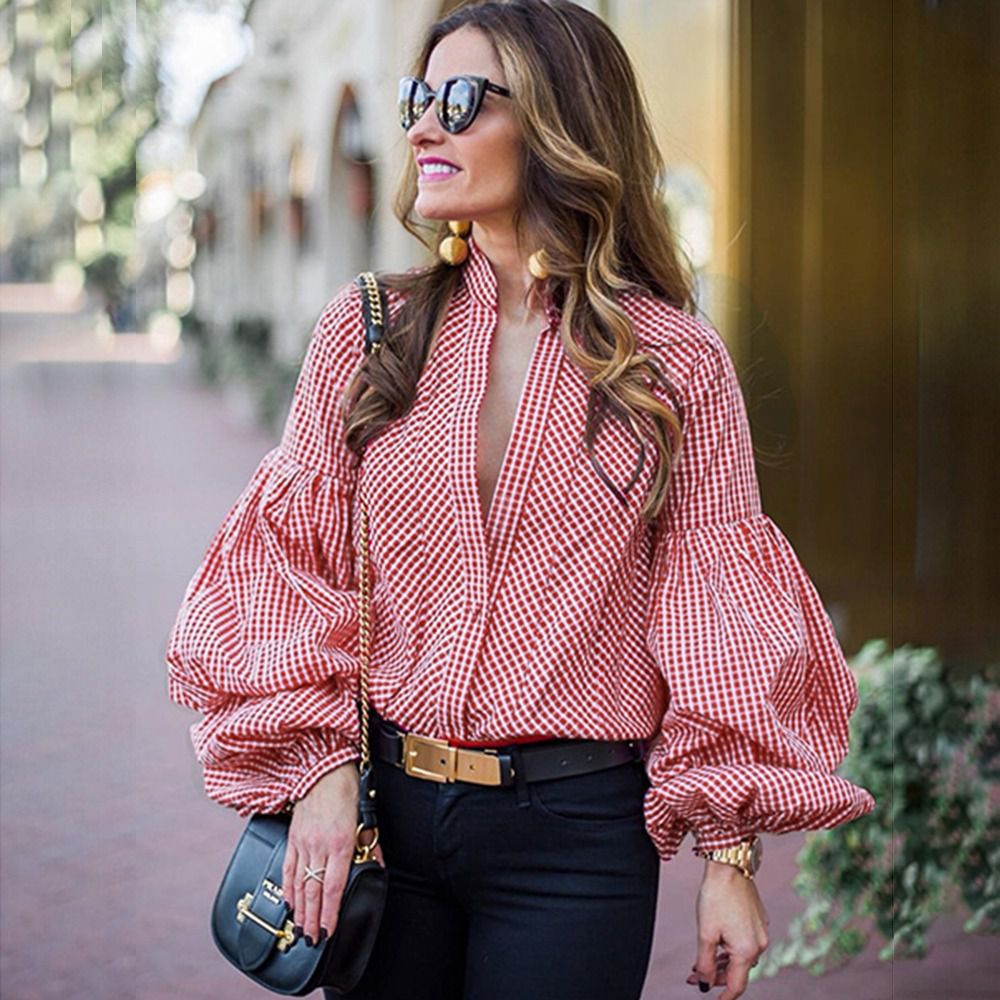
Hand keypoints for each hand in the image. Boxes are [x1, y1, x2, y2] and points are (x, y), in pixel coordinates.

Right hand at [281, 762, 383, 946]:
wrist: (324, 771)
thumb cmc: (347, 793)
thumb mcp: (366, 819)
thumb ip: (370, 846)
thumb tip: (377, 868)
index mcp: (340, 843)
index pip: (334, 887)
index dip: (330, 912)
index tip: (328, 931)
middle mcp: (319, 846)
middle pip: (313, 891)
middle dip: (312, 919)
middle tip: (310, 940)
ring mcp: (303, 842)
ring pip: (299, 883)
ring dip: (299, 909)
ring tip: (299, 929)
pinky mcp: (292, 837)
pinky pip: (288, 868)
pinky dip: (288, 888)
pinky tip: (290, 902)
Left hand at [686, 861, 768, 997]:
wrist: (729, 866)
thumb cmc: (716, 896)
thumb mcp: (705, 933)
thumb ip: (705, 963)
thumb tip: (704, 983)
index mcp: (747, 951)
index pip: (736, 986)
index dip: (722, 996)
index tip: (711, 999)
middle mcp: (759, 944)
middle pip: (737, 972)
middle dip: (715, 975)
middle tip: (693, 975)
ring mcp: (761, 932)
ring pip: (741, 957)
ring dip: (722, 962)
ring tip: (701, 959)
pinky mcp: (759, 920)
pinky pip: (745, 942)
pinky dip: (730, 948)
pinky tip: (716, 943)